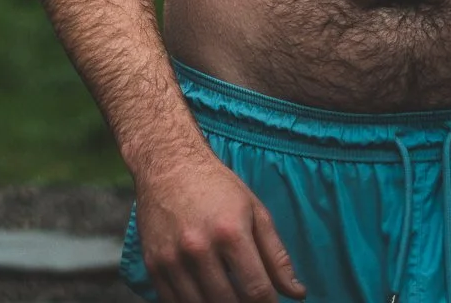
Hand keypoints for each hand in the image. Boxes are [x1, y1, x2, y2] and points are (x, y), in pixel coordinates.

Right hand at [134, 146, 303, 302]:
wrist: (167, 162)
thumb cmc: (216, 185)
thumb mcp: (254, 211)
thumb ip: (277, 255)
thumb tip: (297, 293)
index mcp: (230, 233)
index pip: (256, 291)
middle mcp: (198, 248)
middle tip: (246, 296)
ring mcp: (172, 258)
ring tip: (227, 295)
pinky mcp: (153, 263)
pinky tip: (204, 295)